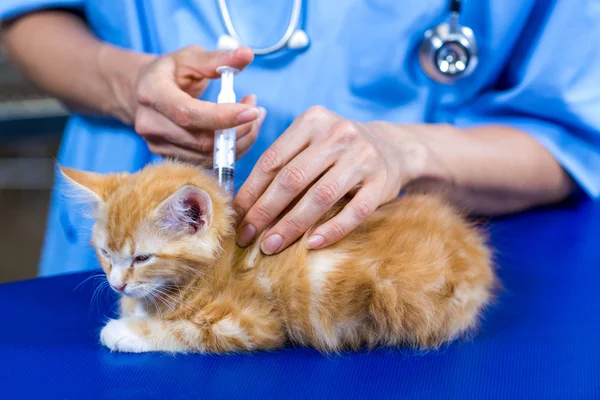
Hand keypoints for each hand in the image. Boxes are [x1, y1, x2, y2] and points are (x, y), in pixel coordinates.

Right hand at [126, 45, 264, 163]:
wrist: (141, 93)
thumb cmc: (169, 72)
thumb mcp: (190, 58)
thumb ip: (218, 59)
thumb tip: (247, 54)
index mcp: (152, 93)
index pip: (189, 113)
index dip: (223, 117)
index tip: (252, 111)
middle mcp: (151, 124)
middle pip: (202, 140)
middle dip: (238, 129)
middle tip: (256, 110)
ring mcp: (158, 145)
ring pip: (208, 156)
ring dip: (239, 141)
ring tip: (252, 119)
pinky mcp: (169, 157)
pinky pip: (206, 161)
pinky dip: (229, 150)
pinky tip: (239, 132)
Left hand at [233, 106, 428, 253]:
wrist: (392, 147)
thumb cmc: (338, 150)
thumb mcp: (311, 141)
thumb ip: (283, 163)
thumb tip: (245, 205)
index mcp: (312, 121)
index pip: (273, 160)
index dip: (251, 191)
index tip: (236, 216)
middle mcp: (338, 134)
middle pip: (293, 178)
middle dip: (265, 211)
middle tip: (247, 236)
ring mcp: (363, 157)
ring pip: (321, 196)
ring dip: (292, 225)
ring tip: (271, 245)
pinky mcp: (382, 182)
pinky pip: (354, 211)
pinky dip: (332, 229)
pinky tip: (311, 244)